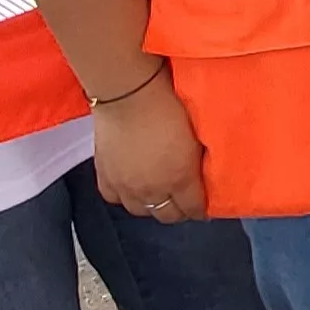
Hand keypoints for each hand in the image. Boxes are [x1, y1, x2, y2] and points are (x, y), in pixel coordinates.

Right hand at [92, 68, 207, 222]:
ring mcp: (126, 186)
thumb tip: (200, 171)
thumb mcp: (195, 134)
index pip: (193, 209)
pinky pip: (114, 199)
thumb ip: (197, 160)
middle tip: (183, 199)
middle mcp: (153, 190)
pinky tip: (130, 187)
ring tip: (157, 193)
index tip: (204, 205)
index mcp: (180, 179)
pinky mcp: (105, 176)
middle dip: (178, 211)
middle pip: (167, 216)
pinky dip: (123, 196)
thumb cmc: (169, 103)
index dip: (201, 209)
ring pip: (140, 211)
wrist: (129, 92)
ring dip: (151, 205)